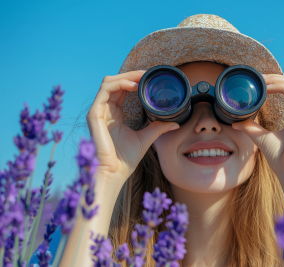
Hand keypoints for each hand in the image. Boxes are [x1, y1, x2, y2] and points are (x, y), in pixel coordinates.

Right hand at [86, 71, 179, 185]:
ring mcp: (99, 111)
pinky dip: (119, 84)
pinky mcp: (95, 114)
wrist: (114, 173)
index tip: (150, 78)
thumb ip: (158, 128)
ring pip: (109, 82)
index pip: (122, 89)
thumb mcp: (146, 138)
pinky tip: (133, 85)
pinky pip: (105, 91)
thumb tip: (175, 123)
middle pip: (115, 82)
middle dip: (132, 75)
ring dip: (126, 76)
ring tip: (142, 78)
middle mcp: (105, 110)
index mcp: (115, 114)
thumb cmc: (125, 159)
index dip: (135, 80)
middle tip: (148, 74)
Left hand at [232, 74, 283, 195]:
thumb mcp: (260, 137)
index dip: (275, 83)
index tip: (258, 82)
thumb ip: (250, 127)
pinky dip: (281, 86)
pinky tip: (268, 88)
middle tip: (258, 78)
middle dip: (276, 78)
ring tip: (261, 81)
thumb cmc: (279, 158)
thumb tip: (235, 122)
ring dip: (278, 79)